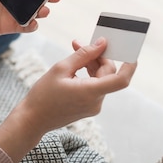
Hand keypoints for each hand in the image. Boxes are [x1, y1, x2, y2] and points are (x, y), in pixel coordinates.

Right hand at [0, 38, 135, 162]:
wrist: (33, 119)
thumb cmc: (43, 94)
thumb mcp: (60, 69)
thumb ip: (83, 54)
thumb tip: (101, 44)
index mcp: (90, 92)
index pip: (120, 80)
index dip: (129, 65)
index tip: (130, 52)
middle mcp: (96, 101)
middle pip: (107, 74)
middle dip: (97, 57)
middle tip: (79, 43)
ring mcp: (93, 106)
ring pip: (101, 80)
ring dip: (91, 65)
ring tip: (74, 52)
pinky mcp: (88, 107)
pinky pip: (94, 87)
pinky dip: (88, 75)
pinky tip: (75, 67)